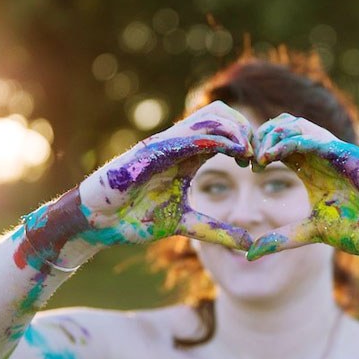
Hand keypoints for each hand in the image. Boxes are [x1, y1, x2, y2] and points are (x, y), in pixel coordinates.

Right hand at [78, 101, 253, 247]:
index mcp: (189, 156)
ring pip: (210, 117)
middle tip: (258, 155)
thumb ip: (216, 231)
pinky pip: (189, 134)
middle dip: (246, 129)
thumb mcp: (185, 225)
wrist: (98, 220)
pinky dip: (215, 137)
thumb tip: (250, 243)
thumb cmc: (135, 217)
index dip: (248, 141)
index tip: (261, 163)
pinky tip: (232, 150)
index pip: (226, 131)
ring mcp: (167, 143)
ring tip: (248, 152)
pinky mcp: (153, 149)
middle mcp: (180, 143)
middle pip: (222, 114)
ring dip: (235, 130)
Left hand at [246, 114, 358, 262]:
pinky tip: (274, 154)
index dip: (257, 149)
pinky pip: (317, 138)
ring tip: (257, 155)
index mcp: (312, 168)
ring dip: (273, 135)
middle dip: (260, 137)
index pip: (278, 144)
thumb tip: (250, 254)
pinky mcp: (350, 155)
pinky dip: (292, 141)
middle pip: (283, 126)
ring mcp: (337, 152)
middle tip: (245, 157)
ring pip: (298, 125)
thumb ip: (282, 239)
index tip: (242, 165)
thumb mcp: (313, 234)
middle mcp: (323, 155)